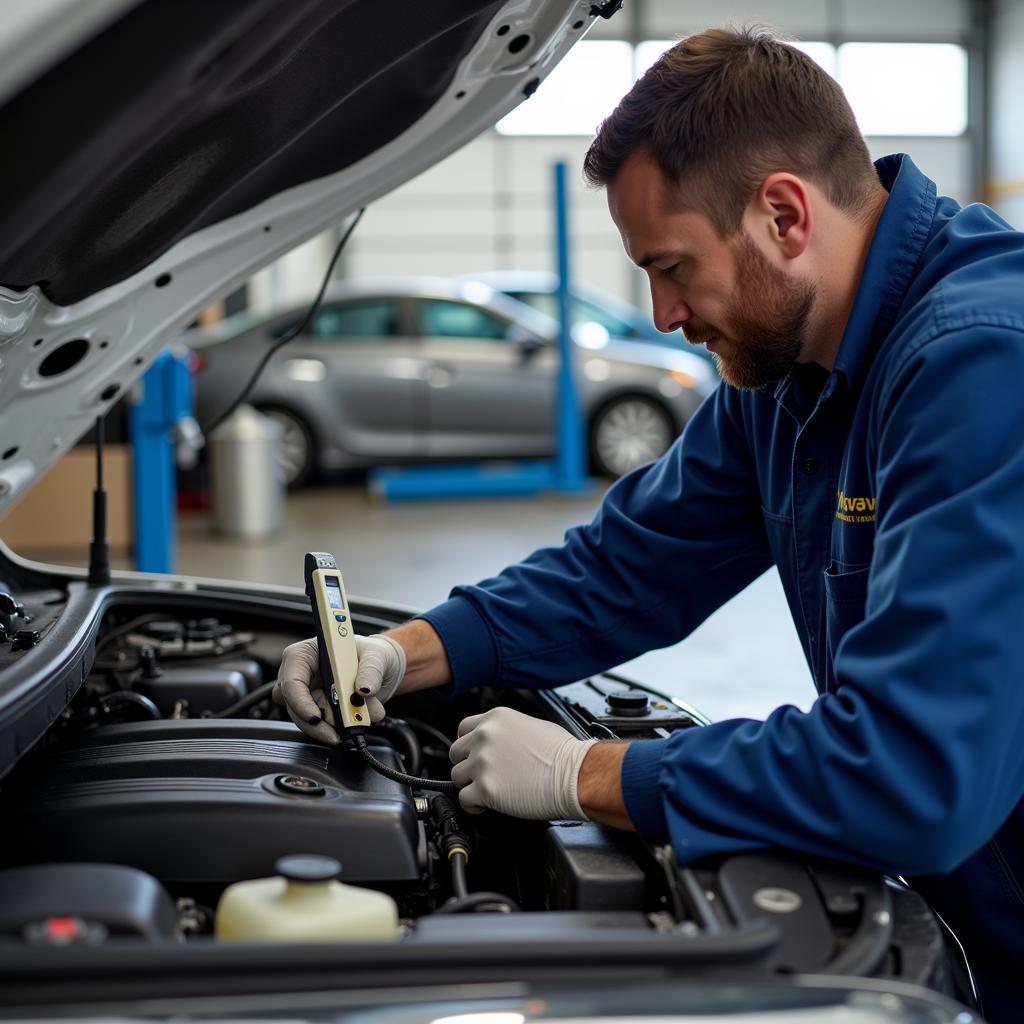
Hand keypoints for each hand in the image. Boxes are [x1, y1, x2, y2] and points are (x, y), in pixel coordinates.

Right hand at [272, 633, 406, 743]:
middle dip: (318, 721)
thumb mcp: (377, 655)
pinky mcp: (320, 709)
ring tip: (358, 722)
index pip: (292, 679)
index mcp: (307, 653)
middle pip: (295, 705)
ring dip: (332, 726)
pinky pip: (322, 725)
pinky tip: (356, 722)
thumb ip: (371, 671)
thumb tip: (364, 689)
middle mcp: (303, 674)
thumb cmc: (373, 654)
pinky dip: (339, 728)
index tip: (316, 718)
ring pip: (307, 719)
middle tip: (341, 729)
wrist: (384, 669)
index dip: (300, 701)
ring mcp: (310, 693)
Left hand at [449, 707, 596, 818]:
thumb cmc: (562, 754)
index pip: (463, 729)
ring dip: (470, 785)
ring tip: (488, 790)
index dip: (468, 745)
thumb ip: (506, 731)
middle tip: (483, 774)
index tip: (474, 754)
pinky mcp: (485, 789)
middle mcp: (485, 737)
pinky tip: (486, 804)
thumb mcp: (530, 724)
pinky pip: (464, 799)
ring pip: (456, 776)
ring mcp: (483, 763)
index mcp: (495, 719)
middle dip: (468, 765)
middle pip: (456, 753)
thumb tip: (498, 742)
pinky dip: (473, 804)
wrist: (574, 775)